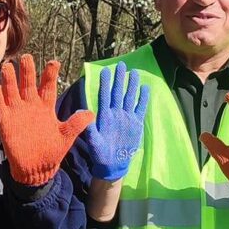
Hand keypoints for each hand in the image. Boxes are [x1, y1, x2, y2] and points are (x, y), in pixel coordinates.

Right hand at [0, 54, 94, 186]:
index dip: (50, 74)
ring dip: (9, 78)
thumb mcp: (66, 137)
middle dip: (27, 70)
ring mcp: (17, 112)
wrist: (35, 168)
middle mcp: (30, 105)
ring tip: (8, 66)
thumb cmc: (52, 152)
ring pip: (11, 90)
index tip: (54, 62)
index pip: (48, 85)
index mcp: (46, 106)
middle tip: (27, 57)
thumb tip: (91, 113)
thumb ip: (76, 124)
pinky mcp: (5, 121)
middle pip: (28, 82)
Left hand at [82, 61, 149, 180]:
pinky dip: (143, 99)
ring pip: (129, 97)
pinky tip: (145, 88)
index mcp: (105, 116)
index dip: (105, 83)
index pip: (105, 96)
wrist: (113, 163)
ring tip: (134, 72)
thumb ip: (89, 129)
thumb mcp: (94, 141)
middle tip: (121, 64)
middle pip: (118, 92)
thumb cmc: (100, 153)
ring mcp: (126, 117)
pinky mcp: (136, 123)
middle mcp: (116, 113)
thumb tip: (82, 113)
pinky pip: (140, 108)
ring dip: (131, 85)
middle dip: (119, 79)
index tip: (105, 70)